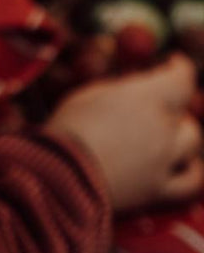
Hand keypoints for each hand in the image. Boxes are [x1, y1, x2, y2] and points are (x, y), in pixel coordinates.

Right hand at [44, 54, 203, 211]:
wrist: (61, 176)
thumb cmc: (69, 130)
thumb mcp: (89, 95)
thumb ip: (119, 90)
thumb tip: (132, 88)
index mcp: (146, 99)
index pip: (181, 79)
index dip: (180, 68)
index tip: (174, 62)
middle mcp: (162, 129)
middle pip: (186, 114)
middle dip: (174, 106)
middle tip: (158, 104)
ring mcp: (164, 162)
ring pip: (192, 145)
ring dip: (183, 135)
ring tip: (169, 134)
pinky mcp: (158, 190)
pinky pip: (190, 182)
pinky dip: (190, 170)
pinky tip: (181, 164)